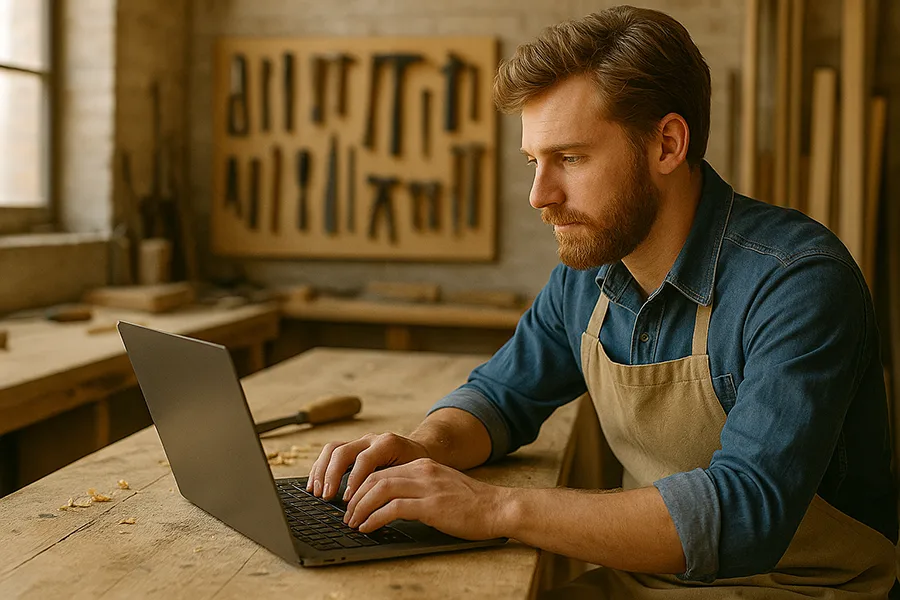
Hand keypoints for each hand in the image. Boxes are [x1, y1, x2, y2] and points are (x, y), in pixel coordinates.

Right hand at [307, 432, 429, 501]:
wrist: (421, 451)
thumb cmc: (418, 467)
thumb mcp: (413, 475)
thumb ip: (396, 486)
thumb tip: (381, 509)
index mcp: (387, 444)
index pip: (364, 460)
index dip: (354, 480)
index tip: (348, 500)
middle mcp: (371, 440)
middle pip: (343, 451)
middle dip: (331, 475)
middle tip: (326, 497)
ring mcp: (360, 442)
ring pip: (332, 449)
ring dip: (321, 471)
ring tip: (316, 492)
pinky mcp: (352, 448)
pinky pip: (330, 453)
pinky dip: (320, 468)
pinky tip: (315, 485)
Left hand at [343, 457, 506, 540]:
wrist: (498, 507)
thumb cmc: (472, 503)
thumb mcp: (442, 485)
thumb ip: (420, 486)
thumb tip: (393, 501)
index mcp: (423, 465)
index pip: (382, 471)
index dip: (361, 487)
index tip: (352, 503)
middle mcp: (422, 471)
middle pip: (375, 478)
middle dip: (355, 498)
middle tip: (347, 515)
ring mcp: (427, 487)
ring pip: (380, 490)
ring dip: (361, 508)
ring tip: (353, 523)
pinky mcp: (431, 506)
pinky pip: (393, 509)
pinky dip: (375, 518)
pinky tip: (368, 527)